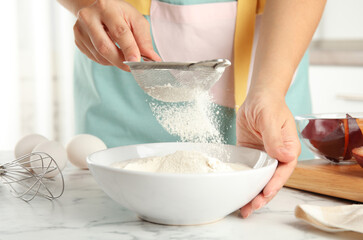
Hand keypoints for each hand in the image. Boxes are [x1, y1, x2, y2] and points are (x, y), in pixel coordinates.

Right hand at [73, 0, 160, 70]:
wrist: (99, 9)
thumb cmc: (120, 15)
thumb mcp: (136, 21)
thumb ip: (144, 40)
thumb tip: (153, 59)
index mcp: (106, 8)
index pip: (119, 32)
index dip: (129, 49)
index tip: (137, 61)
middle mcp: (89, 17)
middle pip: (105, 47)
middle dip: (121, 61)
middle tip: (133, 67)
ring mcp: (80, 29)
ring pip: (100, 56)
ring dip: (115, 61)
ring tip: (123, 56)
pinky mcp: (77, 40)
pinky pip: (95, 58)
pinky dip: (107, 60)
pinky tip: (112, 52)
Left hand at [236, 90, 299, 217]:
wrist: (258, 98)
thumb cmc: (268, 104)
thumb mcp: (270, 118)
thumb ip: (275, 137)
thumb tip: (283, 154)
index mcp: (288, 148)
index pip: (284, 170)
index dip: (275, 183)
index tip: (265, 192)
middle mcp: (278, 156)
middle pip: (272, 180)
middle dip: (262, 195)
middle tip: (250, 207)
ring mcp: (264, 157)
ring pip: (260, 180)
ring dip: (253, 194)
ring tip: (244, 209)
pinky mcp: (252, 156)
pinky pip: (249, 172)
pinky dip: (244, 183)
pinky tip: (237, 192)